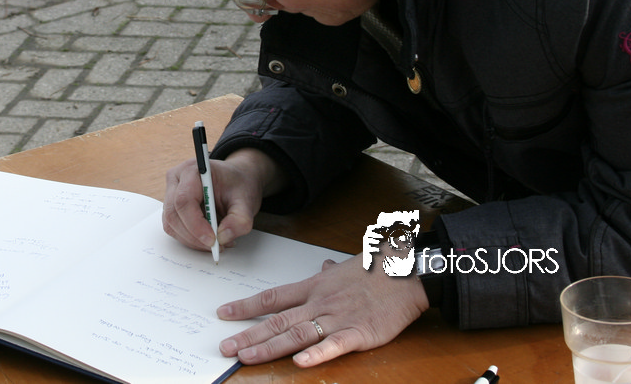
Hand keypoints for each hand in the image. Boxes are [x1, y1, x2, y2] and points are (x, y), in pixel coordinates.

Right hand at [162, 148, 280, 252]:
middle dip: (195, 236)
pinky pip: (174, 229)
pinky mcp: (172, 209)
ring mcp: (170, 194)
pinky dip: (191, 240)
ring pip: (172, 225)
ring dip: (193, 240)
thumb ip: (240, 219)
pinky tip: (208, 238)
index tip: (213, 240)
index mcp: (192, 170)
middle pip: (174, 214)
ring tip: (218, 241)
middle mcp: (176, 180)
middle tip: (218, 246)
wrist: (236, 181)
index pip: (184, 200)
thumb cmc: (238, 185)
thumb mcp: (247, 200)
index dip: (196, 224)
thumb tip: (223, 237)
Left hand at [217, 252, 428, 366]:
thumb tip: (324, 267)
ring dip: (269, 347)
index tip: (224, 314)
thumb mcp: (346, 267)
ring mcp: (337, 318)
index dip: (246, 307)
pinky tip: (300, 362)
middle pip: (277, 321)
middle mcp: (319, 303)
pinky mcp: (359, 333)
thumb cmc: (376, 270)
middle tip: (224, 347)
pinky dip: (316, 354)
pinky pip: (334, 345)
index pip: (272, 298)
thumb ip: (330, 273)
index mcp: (313, 287)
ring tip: (246, 358)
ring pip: (297, 334)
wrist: (406, 271)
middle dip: (248, 335)